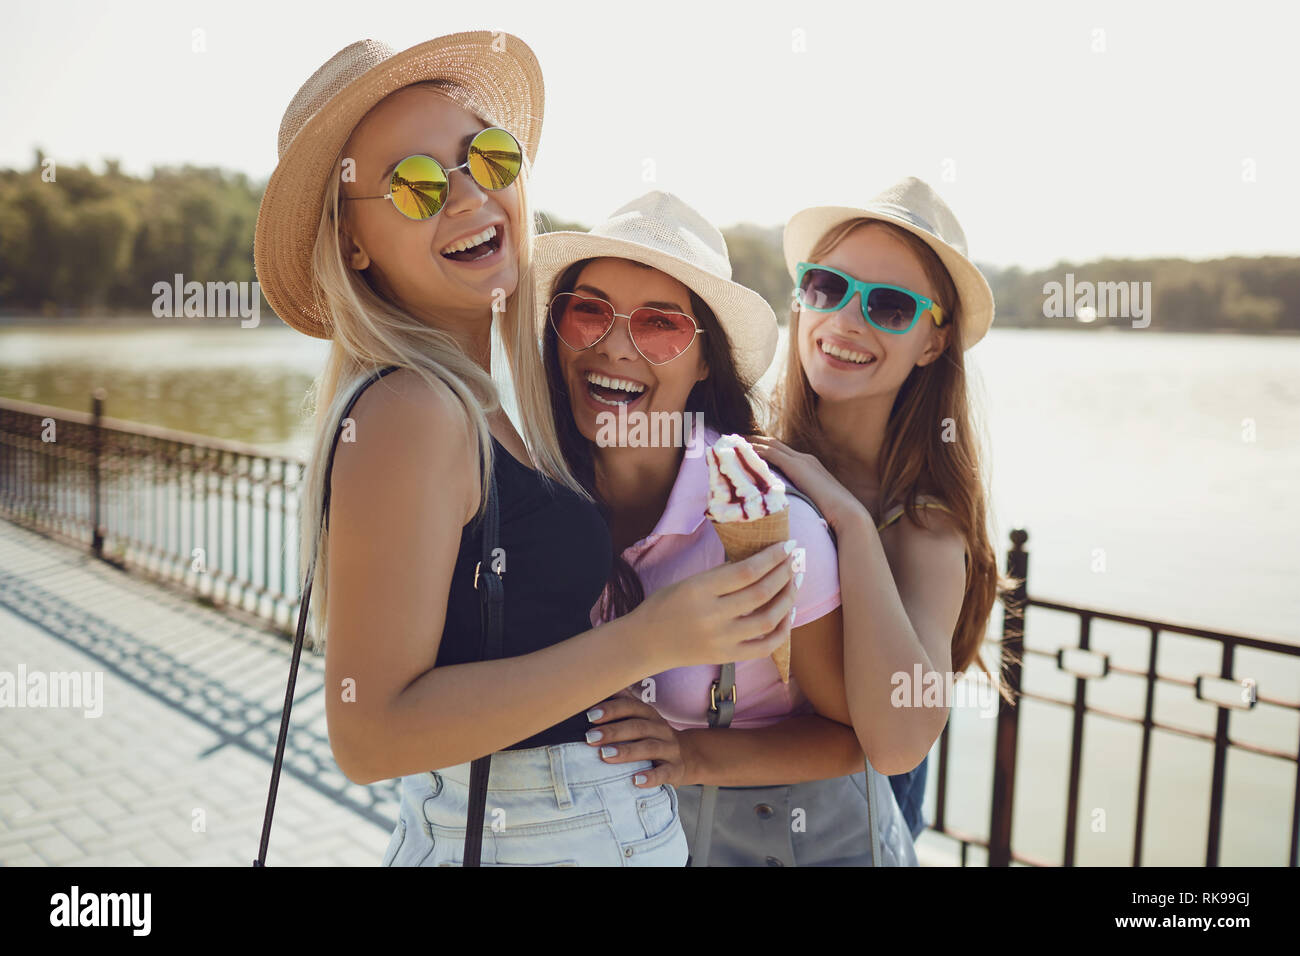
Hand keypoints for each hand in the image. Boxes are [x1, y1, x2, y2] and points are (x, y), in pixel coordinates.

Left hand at [585, 695, 690, 787]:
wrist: (688, 757)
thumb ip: (623, 703)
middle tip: (590, 738)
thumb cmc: (653, 736)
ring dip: (627, 751)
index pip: (631, 707)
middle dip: (613, 731)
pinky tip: (635, 781)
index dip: (612, 710)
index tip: (590, 716)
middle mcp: (661, 729)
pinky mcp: (675, 769)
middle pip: (638, 727)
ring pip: (650, 748)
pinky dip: (651, 777)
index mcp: (650, 715)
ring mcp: (670, 749)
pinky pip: (664, 773)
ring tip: (605, 755)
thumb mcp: (642, 718)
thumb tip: (599, 685)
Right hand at [629, 539, 797, 672]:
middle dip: (784, 573)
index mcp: (699, 590)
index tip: (787, 546)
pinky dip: (782, 630)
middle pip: (761, 592)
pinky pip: (765, 647)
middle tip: (795, 560)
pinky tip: (788, 614)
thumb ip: (722, 575)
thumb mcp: (689, 581)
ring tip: (794, 583)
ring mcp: (721, 640)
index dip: (772, 557)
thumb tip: (760, 562)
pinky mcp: (726, 657)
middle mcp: (712, 616)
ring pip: (768, 619)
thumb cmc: (665, 605)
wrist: (646, 643)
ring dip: (788, 598)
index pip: (746, 571)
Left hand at [746, 433, 871, 532]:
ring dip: (751, 442)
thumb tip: (792, 514)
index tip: (748, 449)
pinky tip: (741, 450)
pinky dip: (755, 450)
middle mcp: (805, 459)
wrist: (847, 514)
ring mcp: (801, 460)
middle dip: (754, 441)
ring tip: (732, 441)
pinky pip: (771, 453)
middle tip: (735, 439)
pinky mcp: (797, 466)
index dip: (765, 449)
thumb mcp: (814, 505)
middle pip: (774, 444)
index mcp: (810, 467)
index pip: (782, 453)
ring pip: (770, 445)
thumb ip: (802, 504)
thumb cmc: (833, 516)